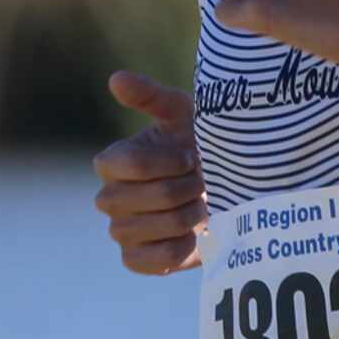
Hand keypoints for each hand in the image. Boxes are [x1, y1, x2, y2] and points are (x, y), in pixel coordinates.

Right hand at [92, 71, 205, 275]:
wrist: (228, 190)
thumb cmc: (201, 145)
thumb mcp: (183, 115)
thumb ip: (151, 96)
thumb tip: (116, 79)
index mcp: (113, 162)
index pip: (130, 166)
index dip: (169, 163)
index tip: (192, 157)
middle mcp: (110, 198)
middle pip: (142, 199)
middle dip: (182, 190)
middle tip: (201, 182)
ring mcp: (121, 231)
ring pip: (148, 229)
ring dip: (185, 217)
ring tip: (201, 206)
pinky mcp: (136, 259)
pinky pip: (151, 260)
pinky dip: (178, 248)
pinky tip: (194, 234)